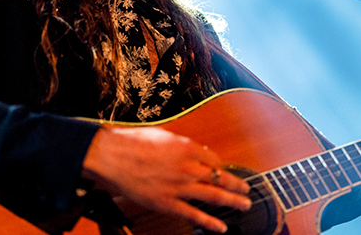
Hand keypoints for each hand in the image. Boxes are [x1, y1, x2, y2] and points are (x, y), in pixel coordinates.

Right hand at [81, 126, 250, 232]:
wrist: (113, 156)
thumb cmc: (134, 142)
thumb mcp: (164, 135)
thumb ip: (182, 145)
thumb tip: (196, 150)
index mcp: (188, 148)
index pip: (214, 159)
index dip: (220, 166)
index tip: (223, 170)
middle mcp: (188, 167)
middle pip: (220, 177)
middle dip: (236, 184)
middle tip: (247, 188)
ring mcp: (179, 187)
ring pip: (213, 195)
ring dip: (232, 201)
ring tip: (244, 204)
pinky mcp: (167, 203)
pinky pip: (193, 215)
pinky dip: (209, 222)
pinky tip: (220, 227)